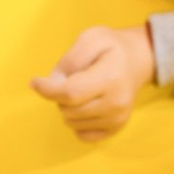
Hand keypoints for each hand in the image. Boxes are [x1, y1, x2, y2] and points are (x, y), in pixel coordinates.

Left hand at [30, 24, 154, 141]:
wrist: (139, 60)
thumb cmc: (112, 46)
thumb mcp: (91, 38)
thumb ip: (70, 59)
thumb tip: (54, 83)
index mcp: (110, 78)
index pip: (70, 93)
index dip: (47, 90)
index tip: (35, 82)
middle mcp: (115, 103)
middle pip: (68, 109)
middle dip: (60, 95)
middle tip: (72, 78)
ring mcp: (117, 119)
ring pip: (72, 123)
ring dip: (68, 107)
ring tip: (83, 89)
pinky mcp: (116, 129)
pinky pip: (82, 135)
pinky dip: (77, 121)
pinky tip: (86, 104)